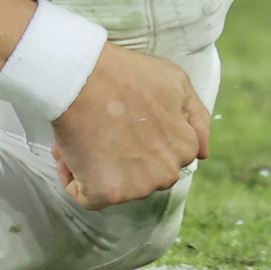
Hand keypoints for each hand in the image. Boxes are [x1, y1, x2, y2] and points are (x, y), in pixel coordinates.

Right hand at [48, 43, 210, 208]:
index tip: (121, 120)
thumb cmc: (125, 73)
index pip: (164, 155)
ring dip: (95, 165)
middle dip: (119, 153)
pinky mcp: (105, 194)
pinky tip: (66, 153)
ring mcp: (136, 187)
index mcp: (184, 148)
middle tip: (98, 125)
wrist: (84, 76)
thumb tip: (204, 154)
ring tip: (80, 133)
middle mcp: (165, 174)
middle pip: (140, 173)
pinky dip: (73, 178)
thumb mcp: (176, 81)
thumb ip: (197, 117)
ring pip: (115, 184)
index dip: (139, 137)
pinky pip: (86, 196)